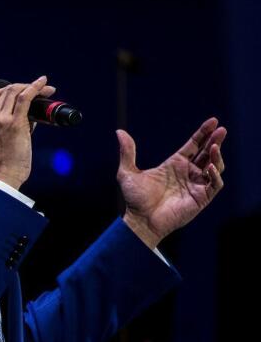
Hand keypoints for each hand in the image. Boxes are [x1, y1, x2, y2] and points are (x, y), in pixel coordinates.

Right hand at [0, 76, 52, 189]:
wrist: (3, 177)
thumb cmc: (5, 165)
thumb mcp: (1, 142)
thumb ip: (13, 127)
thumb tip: (32, 118)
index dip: (13, 89)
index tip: (26, 90)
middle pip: (6, 90)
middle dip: (25, 85)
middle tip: (42, 88)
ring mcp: (0, 119)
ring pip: (15, 91)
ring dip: (32, 86)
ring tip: (46, 88)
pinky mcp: (14, 123)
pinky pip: (25, 97)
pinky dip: (35, 87)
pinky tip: (44, 83)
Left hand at [118, 117, 225, 248]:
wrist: (140, 220)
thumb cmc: (135, 199)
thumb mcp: (128, 172)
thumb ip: (127, 152)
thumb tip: (119, 131)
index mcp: (175, 164)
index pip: (194, 145)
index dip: (203, 133)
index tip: (212, 121)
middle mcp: (188, 173)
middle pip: (207, 152)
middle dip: (215, 140)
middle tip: (221, 129)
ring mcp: (196, 185)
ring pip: (215, 166)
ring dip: (217, 156)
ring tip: (214, 147)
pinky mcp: (201, 198)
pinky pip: (214, 184)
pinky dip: (215, 175)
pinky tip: (208, 167)